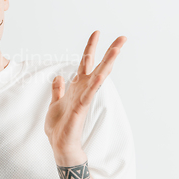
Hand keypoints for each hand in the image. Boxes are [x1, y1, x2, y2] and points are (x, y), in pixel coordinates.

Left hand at [44, 31, 125, 164]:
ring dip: (107, 64)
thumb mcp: (55, 103)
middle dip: (109, 52)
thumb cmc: (59, 127)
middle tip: (123, 37)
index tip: (97, 32)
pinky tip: (100, 76)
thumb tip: (60, 76)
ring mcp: (83, 99)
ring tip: (117, 50)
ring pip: (98, 78)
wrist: (60, 145)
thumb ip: (58, 90)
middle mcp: (83, 90)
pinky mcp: (80, 110)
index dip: (91, 48)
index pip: (86, 63)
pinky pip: (88, 95)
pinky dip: (94, 85)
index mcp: (77, 87)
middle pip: (98, 67)